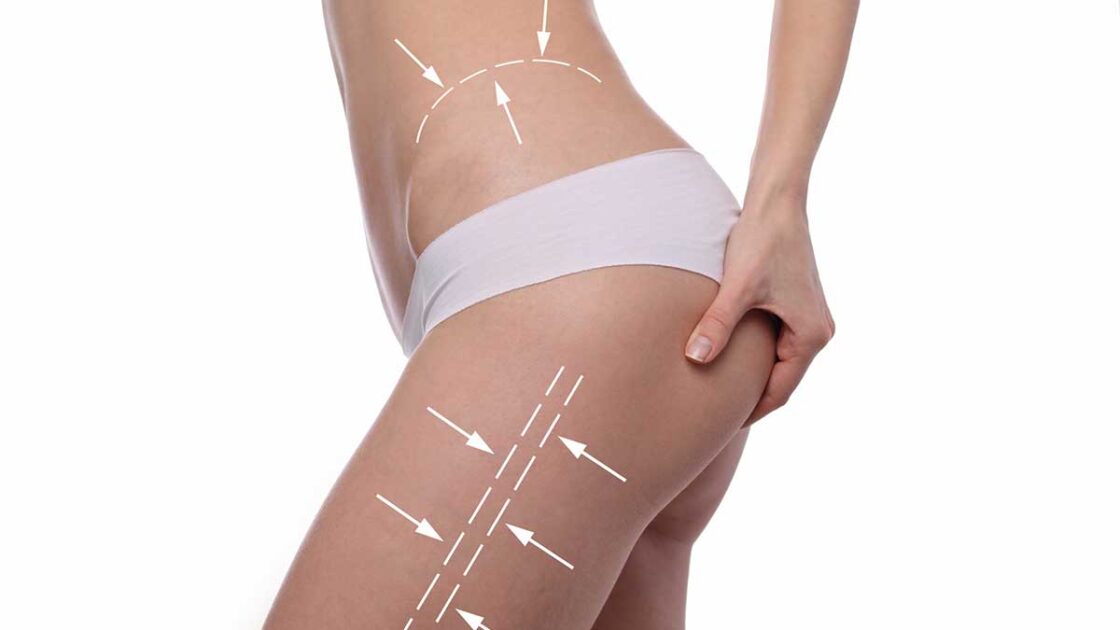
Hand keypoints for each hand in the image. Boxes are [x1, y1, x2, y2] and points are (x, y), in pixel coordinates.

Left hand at [684, 190, 834, 423]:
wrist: (777, 203)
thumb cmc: (761, 241)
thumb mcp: (738, 288)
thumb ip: (717, 325)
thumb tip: (695, 359)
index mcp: (811, 335)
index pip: (779, 392)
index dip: (750, 411)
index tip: (721, 427)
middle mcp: (818, 331)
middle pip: (781, 380)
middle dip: (751, 398)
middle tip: (715, 419)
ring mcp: (810, 318)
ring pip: (779, 362)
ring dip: (752, 375)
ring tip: (718, 394)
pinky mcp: (798, 304)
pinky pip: (778, 343)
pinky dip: (756, 355)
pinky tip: (727, 360)